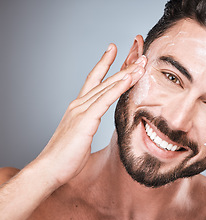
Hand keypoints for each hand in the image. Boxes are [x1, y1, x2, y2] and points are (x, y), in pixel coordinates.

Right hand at [35, 44, 145, 186]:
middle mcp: (79, 104)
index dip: (104, 63)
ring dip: (126, 74)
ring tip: (141, 64)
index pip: (94, 79)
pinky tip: (128, 79)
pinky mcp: (85, 119)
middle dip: (123, 66)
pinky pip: (104, 100)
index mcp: (79, 107)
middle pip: (105, 80)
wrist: (50, 169)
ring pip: (107, 87)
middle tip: (139, 55)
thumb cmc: (66, 156)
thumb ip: (88, 124)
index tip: (113, 50)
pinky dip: (117, 88)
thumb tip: (95, 124)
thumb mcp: (81, 134)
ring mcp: (81, 110)